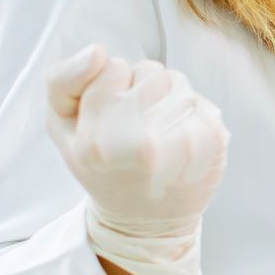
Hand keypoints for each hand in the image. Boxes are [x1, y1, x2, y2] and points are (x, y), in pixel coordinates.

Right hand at [45, 48, 227, 274]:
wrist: (145, 222)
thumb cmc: (101, 166)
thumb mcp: (62, 127)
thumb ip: (64, 81)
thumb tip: (98, 51)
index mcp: (95, 140)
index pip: (111, 65)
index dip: (110, 85)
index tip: (109, 115)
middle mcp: (138, 145)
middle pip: (150, 71)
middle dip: (143, 90)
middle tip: (137, 128)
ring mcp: (180, 146)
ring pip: (178, 82)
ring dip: (170, 100)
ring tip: (159, 136)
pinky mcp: (212, 146)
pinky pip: (201, 100)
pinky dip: (192, 115)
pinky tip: (181, 143)